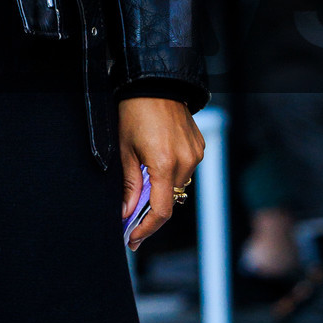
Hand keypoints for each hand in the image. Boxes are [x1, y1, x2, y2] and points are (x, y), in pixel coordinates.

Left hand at [119, 98, 203, 252]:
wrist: (155, 83)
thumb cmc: (134, 112)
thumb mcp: (124, 150)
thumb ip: (128, 185)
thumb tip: (125, 214)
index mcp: (165, 164)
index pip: (161, 211)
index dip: (146, 229)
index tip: (133, 239)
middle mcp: (186, 162)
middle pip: (170, 200)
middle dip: (150, 212)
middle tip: (130, 219)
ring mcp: (196, 154)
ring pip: (178, 185)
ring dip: (161, 189)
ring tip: (141, 181)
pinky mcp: (199, 147)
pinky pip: (185, 169)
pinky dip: (170, 173)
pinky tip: (156, 162)